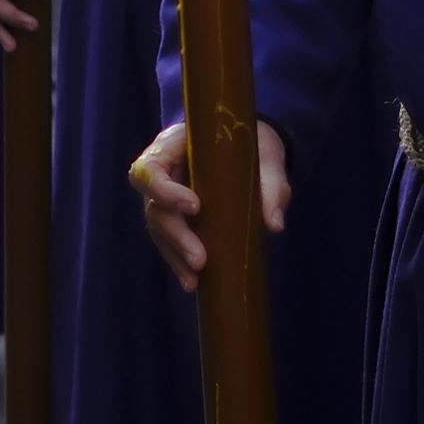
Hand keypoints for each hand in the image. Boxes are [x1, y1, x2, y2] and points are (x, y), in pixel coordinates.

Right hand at [133, 119, 291, 292]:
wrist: (250, 143)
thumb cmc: (252, 142)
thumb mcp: (266, 155)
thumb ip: (271, 184)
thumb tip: (273, 224)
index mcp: (173, 146)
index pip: (150, 168)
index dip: (165, 190)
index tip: (195, 206)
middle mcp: (163, 171)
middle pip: (152, 205)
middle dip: (175, 234)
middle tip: (200, 259)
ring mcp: (166, 195)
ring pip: (158, 227)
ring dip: (175, 253)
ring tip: (194, 279)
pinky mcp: (177, 216)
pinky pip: (170, 240)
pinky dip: (179, 261)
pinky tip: (193, 282)